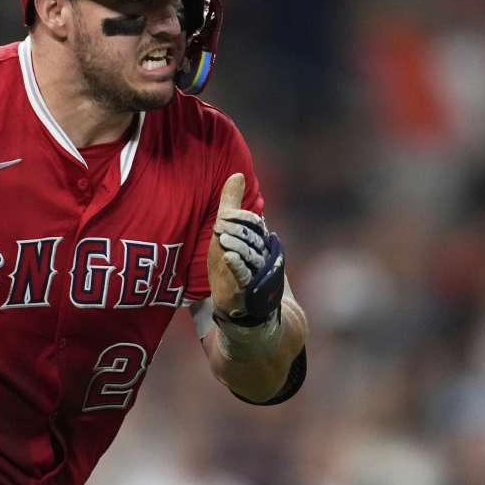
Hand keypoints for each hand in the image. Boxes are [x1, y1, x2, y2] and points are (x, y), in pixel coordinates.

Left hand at [208, 173, 284, 325]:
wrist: (243, 311)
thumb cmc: (234, 267)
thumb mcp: (229, 232)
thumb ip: (232, 204)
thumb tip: (237, 174)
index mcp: (259, 240)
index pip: (253, 224)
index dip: (240, 218)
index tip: (226, 214)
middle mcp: (262, 255)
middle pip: (251, 237)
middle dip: (236, 230)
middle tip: (221, 224)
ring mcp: (256, 273)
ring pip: (249, 255)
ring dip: (236, 245)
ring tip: (222, 238)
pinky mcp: (247, 290)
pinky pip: (244, 275)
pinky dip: (237, 265)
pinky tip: (228, 257)